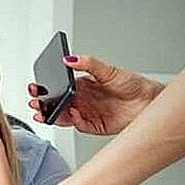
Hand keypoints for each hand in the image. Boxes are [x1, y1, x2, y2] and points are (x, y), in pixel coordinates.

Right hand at [28, 55, 164, 134]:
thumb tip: (70, 58)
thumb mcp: (108, 70)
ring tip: (45, 113)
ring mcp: (86, 114)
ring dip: (53, 116)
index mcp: (81, 86)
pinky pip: (78, 125)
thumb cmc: (132, 84)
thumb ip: (88, 63)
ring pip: (63, 117)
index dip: (45, 90)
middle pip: (57, 104)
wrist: (148, 101)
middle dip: (43, 104)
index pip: (58, 88)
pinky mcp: (94, 126)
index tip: (36, 88)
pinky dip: (73, 121)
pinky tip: (73, 114)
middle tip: (36, 102)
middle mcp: (82, 101)